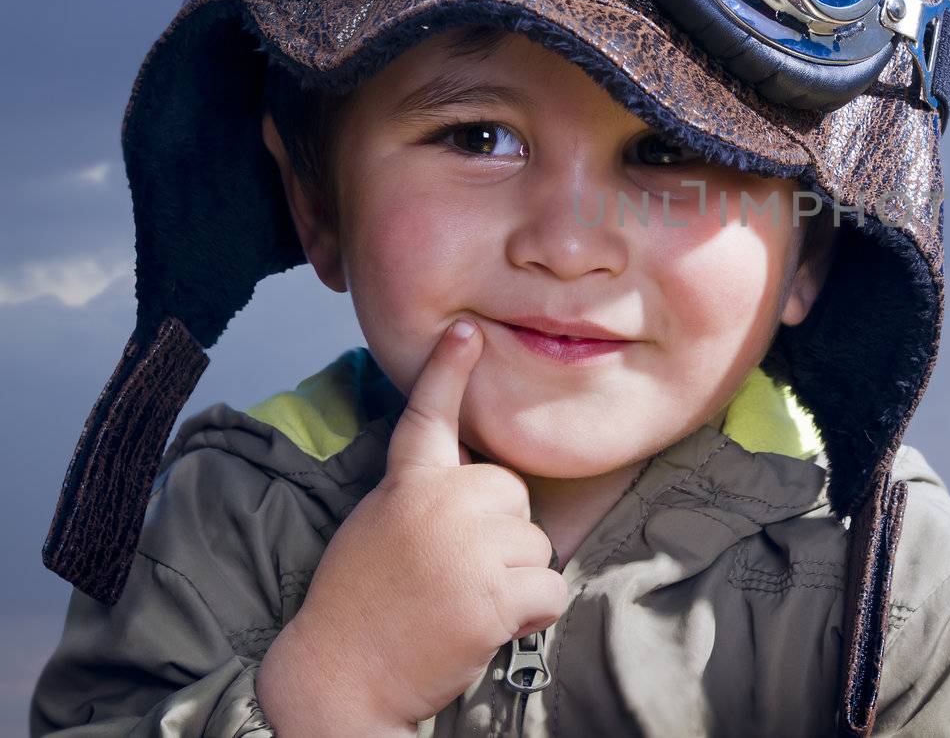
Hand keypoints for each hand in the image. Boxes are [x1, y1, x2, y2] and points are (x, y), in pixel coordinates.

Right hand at [257, 319, 566, 733]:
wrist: (338, 678)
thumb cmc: (362, 606)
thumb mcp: (381, 526)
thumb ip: (425, 497)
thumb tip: (483, 486)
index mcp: (407, 485)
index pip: (430, 416)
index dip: (449, 371)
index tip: (468, 330)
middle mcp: (440, 504)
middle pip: (514, 497)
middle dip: (500, 537)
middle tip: (452, 576)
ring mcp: (468, 547)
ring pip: (536, 546)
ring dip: (514, 582)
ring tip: (460, 604)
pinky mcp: (493, 594)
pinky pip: (550, 592)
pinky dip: (530, 617)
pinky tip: (486, 629)